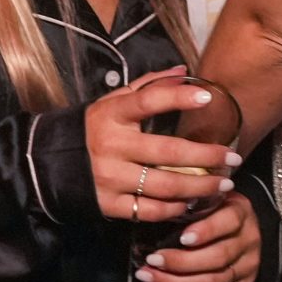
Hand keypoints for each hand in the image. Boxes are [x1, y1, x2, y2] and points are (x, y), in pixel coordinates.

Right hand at [85, 69, 239, 223]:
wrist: (48, 163)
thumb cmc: (92, 128)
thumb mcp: (112, 102)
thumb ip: (148, 87)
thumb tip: (184, 71)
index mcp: (112, 114)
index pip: (147, 100)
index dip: (177, 97)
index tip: (208, 97)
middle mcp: (111, 145)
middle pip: (168, 152)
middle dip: (207, 157)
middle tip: (233, 159)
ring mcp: (110, 177)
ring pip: (165, 186)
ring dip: (200, 187)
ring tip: (223, 185)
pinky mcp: (109, 204)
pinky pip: (150, 210)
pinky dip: (175, 209)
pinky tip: (192, 203)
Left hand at [139, 191, 262, 281]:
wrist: (241, 234)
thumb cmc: (215, 212)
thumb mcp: (210, 201)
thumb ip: (193, 205)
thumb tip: (159, 210)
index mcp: (240, 210)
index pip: (229, 220)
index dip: (207, 230)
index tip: (183, 238)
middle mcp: (248, 237)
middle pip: (219, 255)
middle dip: (182, 260)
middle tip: (153, 259)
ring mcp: (247, 263)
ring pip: (213, 279)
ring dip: (176, 280)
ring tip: (148, 274)